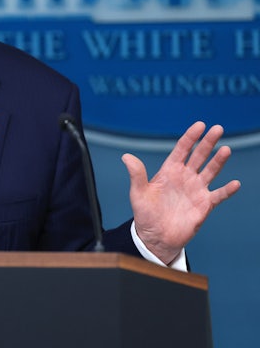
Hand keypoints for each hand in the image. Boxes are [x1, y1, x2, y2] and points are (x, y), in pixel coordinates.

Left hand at [123, 121, 240, 264]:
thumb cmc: (145, 214)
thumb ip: (136, 175)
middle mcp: (185, 177)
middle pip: (199, 156)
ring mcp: (196, 190)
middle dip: (207, 142)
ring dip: (218, 161)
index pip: (182, 149)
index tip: (200, 125)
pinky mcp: (204, 205)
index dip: (190, 137)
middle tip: (217, 129)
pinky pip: (218, 195)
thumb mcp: (138, 193)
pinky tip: (234, 183)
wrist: (156, 237)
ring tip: (226, 149)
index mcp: (169, 171)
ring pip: (210, 171)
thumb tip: (126, 156)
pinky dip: (226, 190)